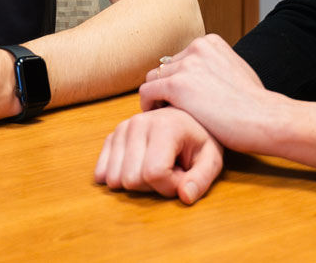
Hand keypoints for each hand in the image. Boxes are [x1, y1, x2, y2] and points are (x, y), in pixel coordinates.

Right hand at [94, 106, 222, 204]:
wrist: (187, 119)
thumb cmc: (200, 141)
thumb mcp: (211, 160)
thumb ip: (201, 179)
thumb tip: (185, 196)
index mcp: (165, 126)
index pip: (154, 174)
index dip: (170, 186)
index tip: (183, 176)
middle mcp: (138, 123)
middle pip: (132, 179)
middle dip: (153, 186)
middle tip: (170, 170)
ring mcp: (123, 128)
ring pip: (115, 178)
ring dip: (138, 181)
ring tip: (157, 166)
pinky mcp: (113, 135)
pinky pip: (103, 170)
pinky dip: (120, 177)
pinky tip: (137, 168)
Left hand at [141, 34, 315, 165]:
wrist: (264, 118)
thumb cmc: (256, 103)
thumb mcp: (238, 70)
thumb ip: (217, 66)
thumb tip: (207, 74)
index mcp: (210, 42)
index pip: (180, 59)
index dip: (179, 80)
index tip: (183, 100)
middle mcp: (195, 48)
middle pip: (165, 68)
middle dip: (167, 89)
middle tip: (173, 111)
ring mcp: (186, 65)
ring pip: (153, 79)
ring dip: (157, 97)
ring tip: (167, 116)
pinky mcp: (176, 86)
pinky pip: (147, 92)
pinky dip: (148, 105)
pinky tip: (160, 119)